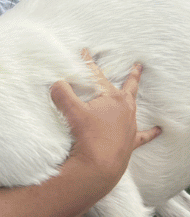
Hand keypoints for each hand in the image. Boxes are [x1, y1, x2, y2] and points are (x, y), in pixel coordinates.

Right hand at [51, 50, 159, 186]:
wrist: (99, 164)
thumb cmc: (88, 136)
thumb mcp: (71, 111)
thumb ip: (62, 93)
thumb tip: (57, 83)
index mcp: (111, 98)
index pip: (97, 75)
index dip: (88, 63)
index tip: (84, 52)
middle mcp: (125, 109)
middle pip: (128, 87)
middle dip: (132, 75)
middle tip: (137, 65)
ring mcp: (130, 125)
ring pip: (135, 106)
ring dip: (135, 97)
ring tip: (138, 91)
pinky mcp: (130, 141)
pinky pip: (144, 135)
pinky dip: (151, 132)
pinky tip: (159, 130)